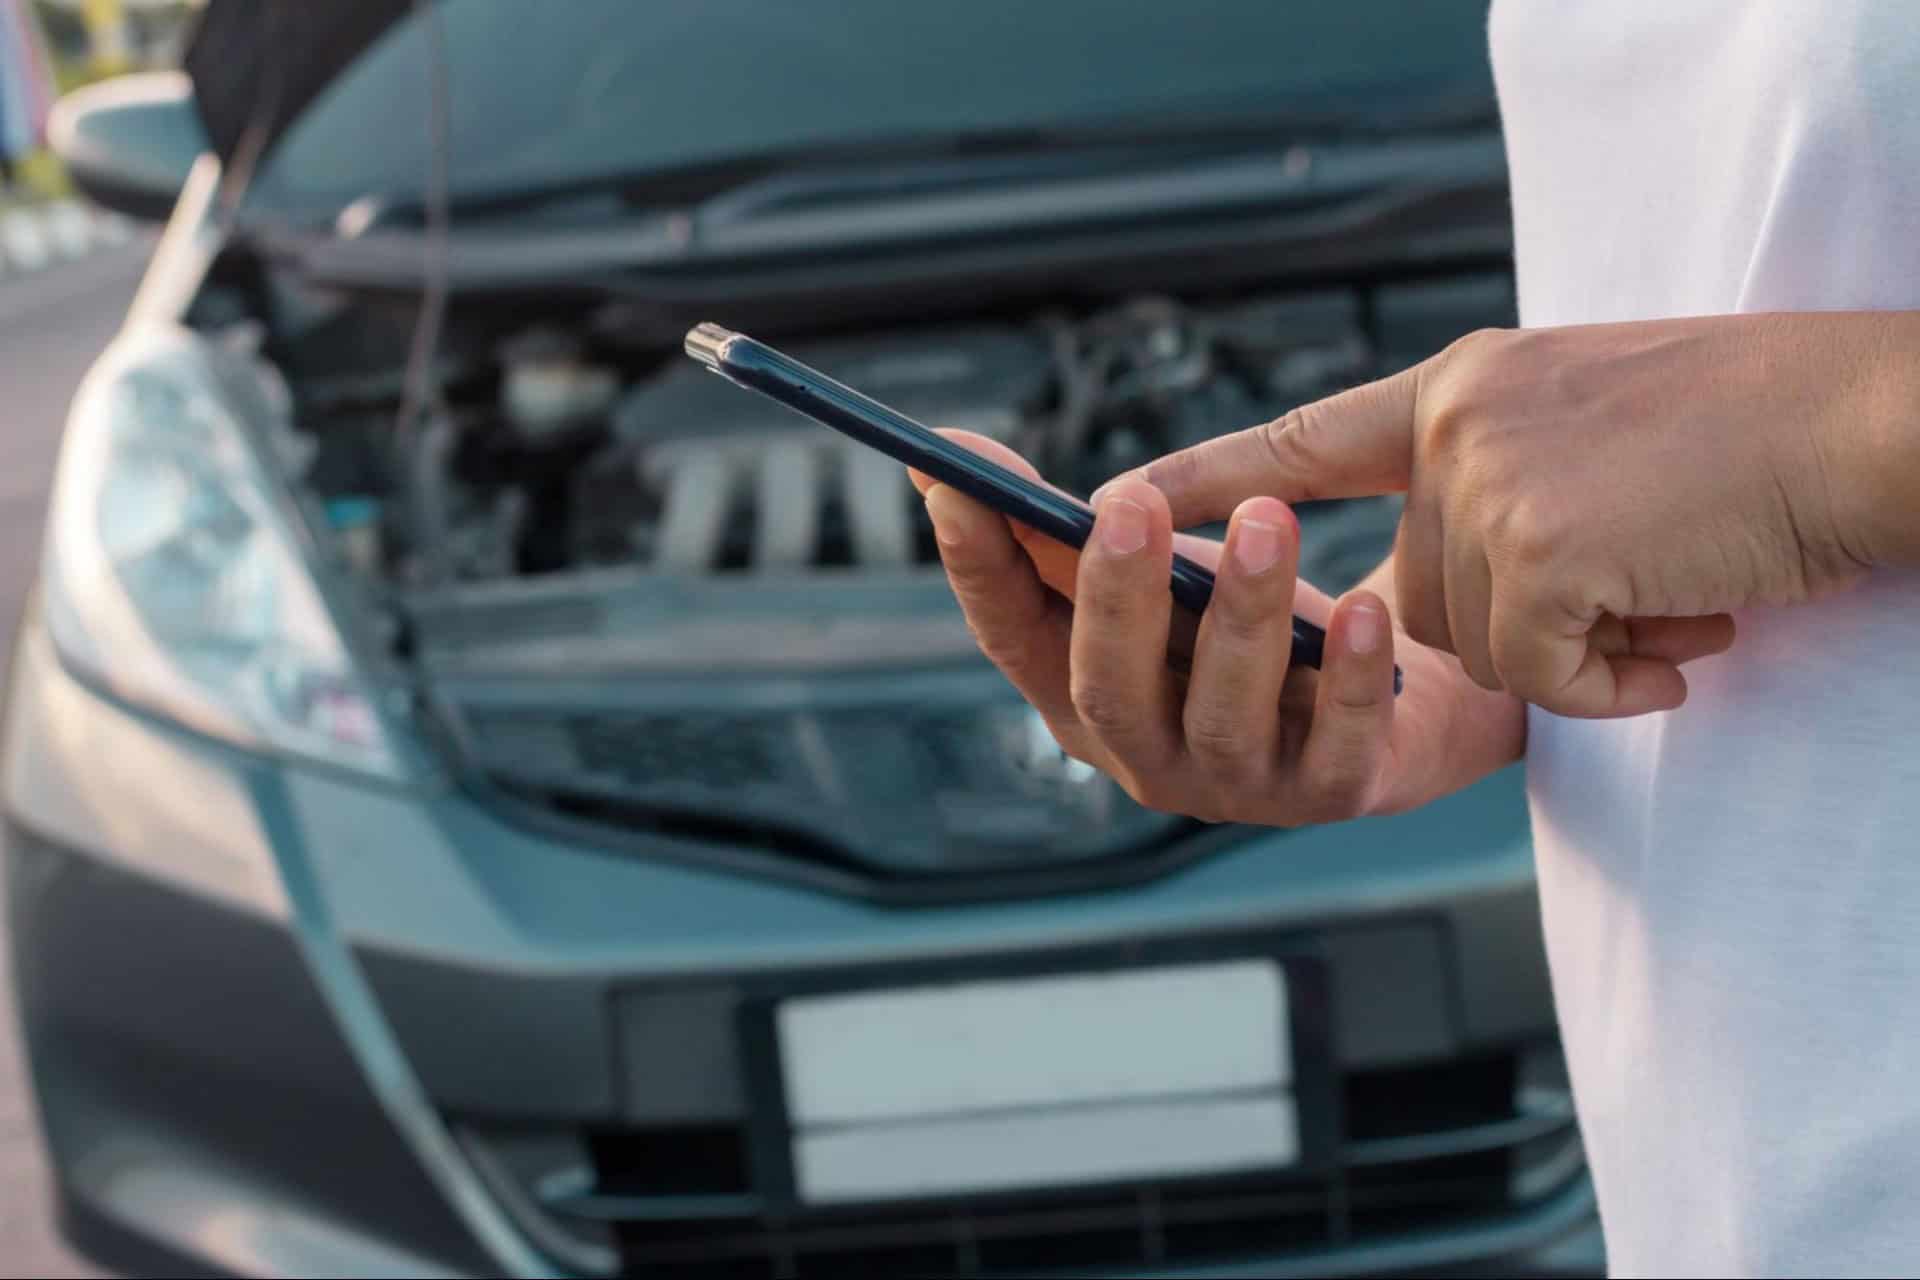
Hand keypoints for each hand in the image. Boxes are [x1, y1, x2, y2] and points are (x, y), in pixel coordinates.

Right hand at [911, 433, 1528, 822]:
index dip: (976, 564)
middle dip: (1113, 595)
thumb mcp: (1165, 573)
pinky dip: (1347, 674)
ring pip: (1222, 712)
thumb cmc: (1257, 626)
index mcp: (1085, 695)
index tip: (950, 479)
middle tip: (1130, 504)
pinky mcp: (1333, 792)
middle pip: (1106, 688)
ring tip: (1265, 520)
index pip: (1010, 636)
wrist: (1408, 694)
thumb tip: (950, 461)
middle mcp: (1144, 755)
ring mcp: (1235, 786)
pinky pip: (1339, 738)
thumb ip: (1080, 534)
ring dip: (1240, 615)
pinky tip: (1360, 610)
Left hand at [1134, 314, 1880, 716]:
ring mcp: (1491, 481)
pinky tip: (1686, 628)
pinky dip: (1614, 682)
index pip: (1303, 438)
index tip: (1111, 507)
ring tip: (1679, 592)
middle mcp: (1459, 421)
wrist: (1878, 424)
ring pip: (1476, 642)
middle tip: (1634, 588)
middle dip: (1515, 624)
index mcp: (1465, 384)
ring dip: (1582, 651)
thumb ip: (1493, 484)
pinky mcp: (1537, 552)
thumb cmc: (1759, 435)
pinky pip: (1536, 675)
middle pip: (1420, 591)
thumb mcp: (1592, 432)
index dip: (1206, 480)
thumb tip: (1429, 588)